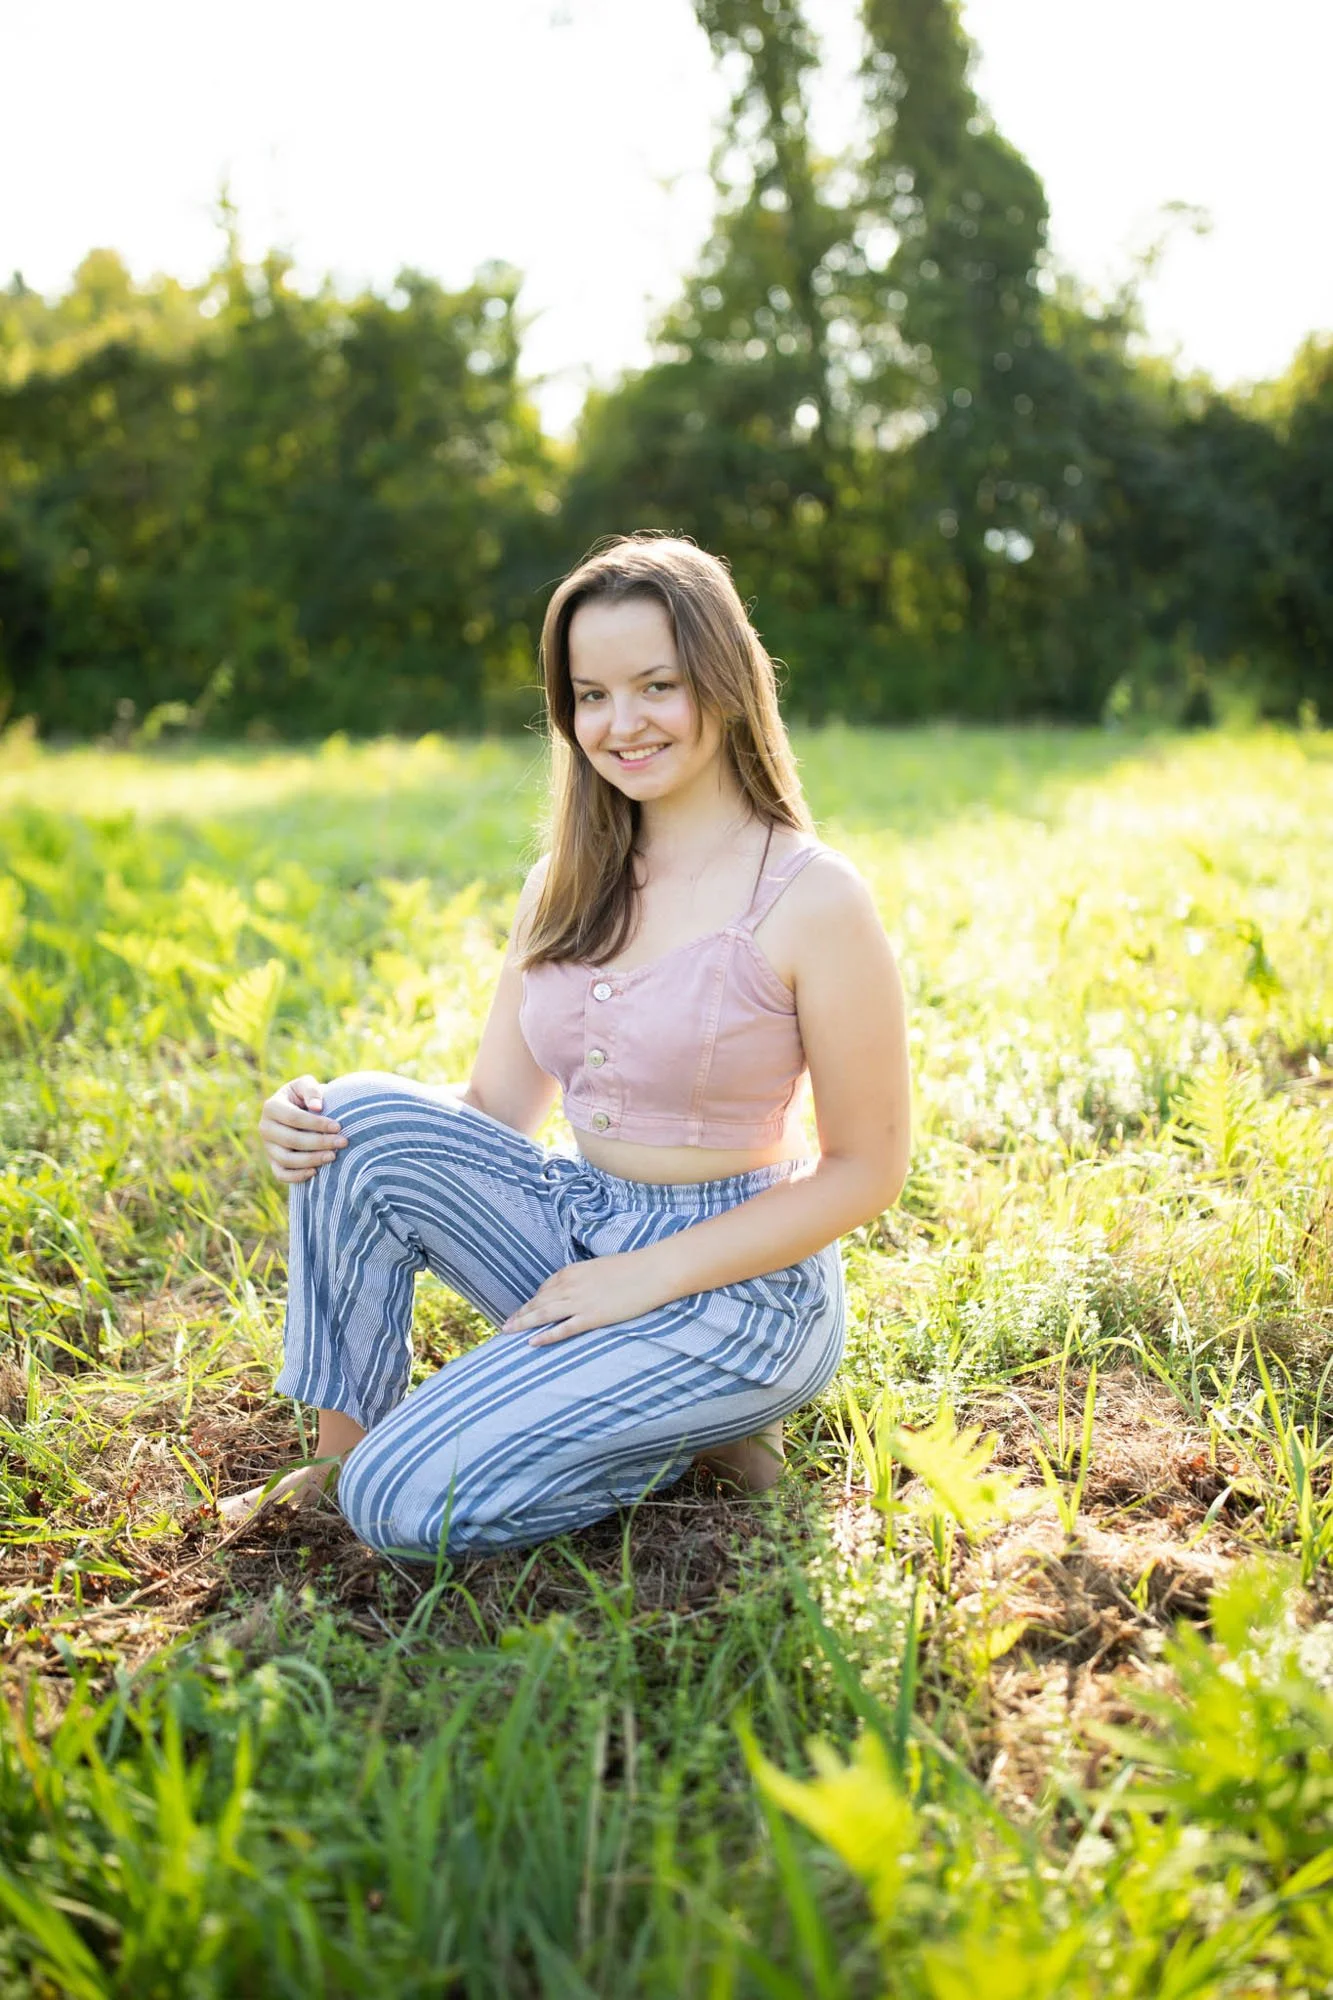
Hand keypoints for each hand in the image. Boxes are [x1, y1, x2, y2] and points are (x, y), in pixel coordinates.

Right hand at [258, 1073, 348, 1184]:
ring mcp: (268, 1147)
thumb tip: (317, 1107)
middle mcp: (265, 1128)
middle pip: (291, 1140)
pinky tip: (315, 1172)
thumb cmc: (306, 1096)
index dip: (317, 1124)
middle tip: (342, 1142)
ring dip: (311, 1160)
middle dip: (319, 1142)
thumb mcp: (306, 1085)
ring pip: (286, 1160)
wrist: (299, 1111)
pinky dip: (296, 1176)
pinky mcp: (273, 1161)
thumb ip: (311, 1090)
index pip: (294, 1118)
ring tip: (333, 1156)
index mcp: (271, 1106)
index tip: (338, 1126)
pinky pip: (281, 1174)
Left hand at [500, 1250, 676, 1345]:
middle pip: (537, 1302)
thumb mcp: (599, 1267)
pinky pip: (563, 1329)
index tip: (522, 1310)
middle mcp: (570, 1285)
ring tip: (508, 1333)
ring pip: (543, 1315)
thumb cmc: (631, 1267)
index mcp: (571, 1272)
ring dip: (523, 1324)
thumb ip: (584, 1278)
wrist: (652, 1271)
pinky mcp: (592, 1317)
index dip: (531, 1302)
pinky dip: (546, 1336)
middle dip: (520, 1314)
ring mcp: (580, 1302)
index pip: (544, 1289)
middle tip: (504, 1326)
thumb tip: (577, 1288)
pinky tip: (532, 1342)